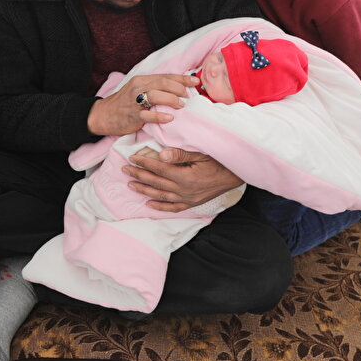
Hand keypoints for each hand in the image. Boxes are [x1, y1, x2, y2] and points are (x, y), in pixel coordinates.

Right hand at [87, 73, 199, 136]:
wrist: (103, 115)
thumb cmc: (124, 104)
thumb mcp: (137, 90)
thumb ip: (154, 88)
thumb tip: (178, 89)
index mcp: (141, 80)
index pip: (165, 76)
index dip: (182, 78)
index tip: (195, 82)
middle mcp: (138, 88)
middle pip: (162, 83)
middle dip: (179, 88)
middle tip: (189, 96)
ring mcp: (134, 102)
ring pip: (155, 95)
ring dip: (172, 100)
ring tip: (182, 106)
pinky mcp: (132, 116)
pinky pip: (148, 115)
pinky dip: (160, 116)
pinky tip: (169, 118)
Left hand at [123, 147, 241, 211]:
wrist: (236, 175)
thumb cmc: (220, 160)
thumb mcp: (201, 153)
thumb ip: (180, 154)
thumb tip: (161, 154)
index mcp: (185, 177)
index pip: (159, 168)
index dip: (144, 163)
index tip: (132, 158)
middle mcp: (184, 190)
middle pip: (156, 182)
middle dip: (139, 175)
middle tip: (124, 169)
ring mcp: (188, 198)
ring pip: (161, 195)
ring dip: (145, 189)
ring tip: (131, 184)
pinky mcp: (192, 203)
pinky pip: (173, 207)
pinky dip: (160, 206)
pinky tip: (149, 204)